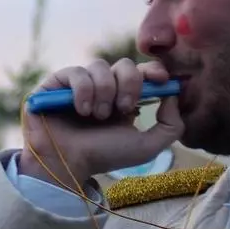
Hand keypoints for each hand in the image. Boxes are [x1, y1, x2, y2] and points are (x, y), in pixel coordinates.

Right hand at [18, 59, 183, 187]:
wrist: (67, 164)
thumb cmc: (104, 157)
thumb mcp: (147, 147)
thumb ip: (171, 126)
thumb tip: (173, 95)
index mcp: (123, 98)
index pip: (142, 72)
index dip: (153, 70)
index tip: (161, 79)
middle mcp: (102, 87)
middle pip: (125, 64)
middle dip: (129, 84)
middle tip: (124, 109)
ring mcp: (78, 84)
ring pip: (100, 65)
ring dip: (105, 91)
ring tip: (97, 116)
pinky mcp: (56, 83)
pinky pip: (76, 72)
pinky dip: (83, 90)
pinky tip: (81, 110)